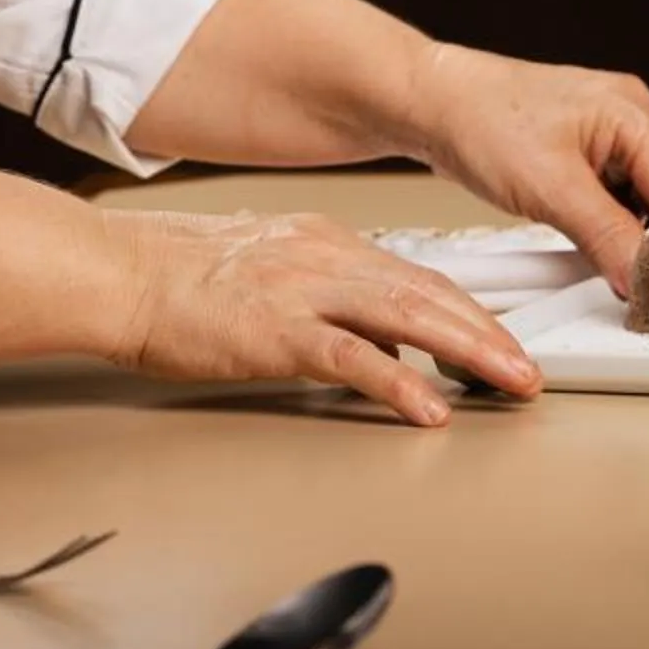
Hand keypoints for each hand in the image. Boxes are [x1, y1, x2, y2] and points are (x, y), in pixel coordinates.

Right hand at [104, 207, 543, 424]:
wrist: (120, 272)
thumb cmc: (177, 279)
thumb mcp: (268, 273)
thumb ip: (326, 302)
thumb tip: (378, 345)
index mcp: (321, 243)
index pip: (415, 275)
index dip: (469, 310)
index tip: (502, 340)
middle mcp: (322, 258)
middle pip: (427, 292)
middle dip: (488, 332)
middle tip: (528, 369)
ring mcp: (301, 291)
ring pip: (407, 316)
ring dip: (468, 350)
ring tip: (508, 381)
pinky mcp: (275, 330)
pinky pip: (351, 358)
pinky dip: (398, 381)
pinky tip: (430, 405)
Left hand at [403, 43, 648, 297]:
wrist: (431, 104)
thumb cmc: (481, 122)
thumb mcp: (550, 189)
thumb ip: (608, 236)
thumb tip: (647, 281)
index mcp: (635, 114)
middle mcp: (634, 119)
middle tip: (647, 286)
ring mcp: (613, 136)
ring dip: (642, 237)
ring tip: (616, 265)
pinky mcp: (591, 154)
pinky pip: (624, 199)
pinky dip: (618, 227)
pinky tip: (598, 247)